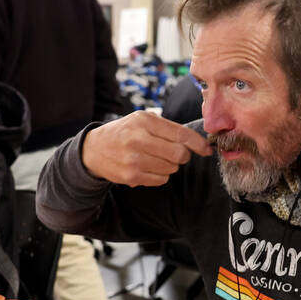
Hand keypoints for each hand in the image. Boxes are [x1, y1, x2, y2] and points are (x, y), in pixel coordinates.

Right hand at [81, 112, 210, 186]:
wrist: (94, 149)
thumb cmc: (125, 132)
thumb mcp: (142, 120)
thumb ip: (168, 128)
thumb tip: (198, 143)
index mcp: (144, 121)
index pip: (181, 134)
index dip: (198, 144)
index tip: (207, 149)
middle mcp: (138, 139)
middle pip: (179, 154)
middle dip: (184, 156)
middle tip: (177, 153)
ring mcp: (134, 159)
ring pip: (172, 168)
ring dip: (171, 165)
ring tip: (156, 158)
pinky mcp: (131, 176)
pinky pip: (161, 179)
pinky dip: (161, 175)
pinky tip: (148, 167)